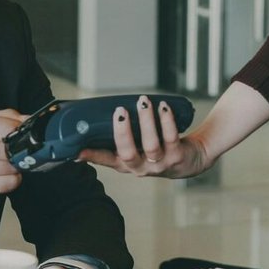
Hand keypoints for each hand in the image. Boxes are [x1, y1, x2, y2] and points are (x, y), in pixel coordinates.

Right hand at [0, 109, 24, 205]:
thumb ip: (1, 117)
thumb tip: (27, 119)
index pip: (8, 128)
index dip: (20, 129)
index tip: (20, 131)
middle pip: (13, 148)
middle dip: (18, 147)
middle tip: (13, 146)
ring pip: (14, 167)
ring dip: (16, 163)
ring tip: (5, 159)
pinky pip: (10, 184)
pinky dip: (13, 178)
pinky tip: (3, 172)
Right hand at [79, 95, 212, 178]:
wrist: (190, 160)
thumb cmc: (157, 148)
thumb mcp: (137, 147)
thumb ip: (122, 137)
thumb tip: (103, 113)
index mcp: (127, 164)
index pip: (106, 161)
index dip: (92, 156)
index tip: (77, 151)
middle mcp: (141, 167)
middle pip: (128, 154)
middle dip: (122, 132)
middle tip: (120, 112)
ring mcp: (160, 164)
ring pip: (151, 145)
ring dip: (146, 121)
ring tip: (142, 101)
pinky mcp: (178, 156)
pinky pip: (171, 137)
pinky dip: (166, 120)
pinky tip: (163, 106)